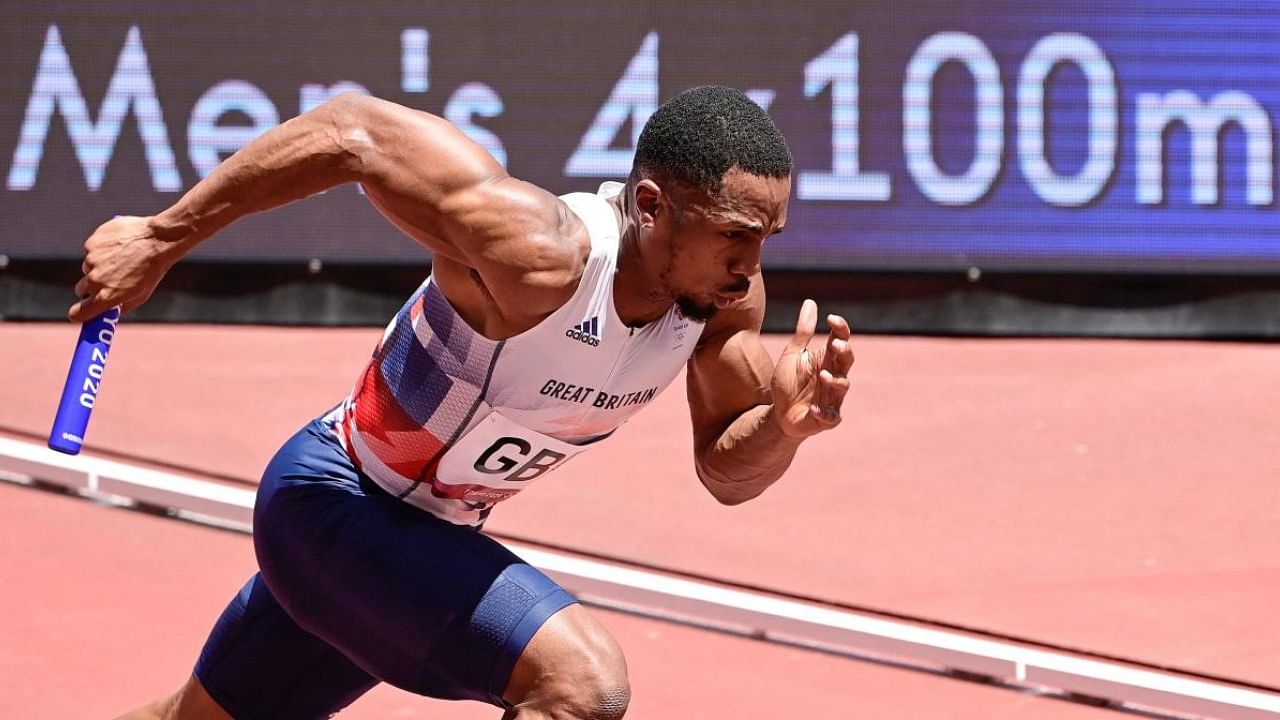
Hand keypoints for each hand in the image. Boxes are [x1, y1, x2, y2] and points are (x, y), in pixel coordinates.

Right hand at [69, 215, 179, 320]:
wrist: (157, 238)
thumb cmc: (153, 268)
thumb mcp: (142, 294)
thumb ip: (122, 306)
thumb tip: (110, 312)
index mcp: (107, 296)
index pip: (78, 313)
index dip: (78, 314)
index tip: (81, 313)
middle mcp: (95, 280)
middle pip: (81, 290)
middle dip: (91, 288)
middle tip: (109, 281)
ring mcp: (91, 260)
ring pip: (88, 268)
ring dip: (99, 266)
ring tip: (121, 258)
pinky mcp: (90, 244)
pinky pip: (91, 251)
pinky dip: (101, 250)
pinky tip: (118, 246)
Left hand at [770, 299, 853, 437]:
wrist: (779, 414)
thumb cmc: (788, 382)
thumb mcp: (792, 355)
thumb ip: (803, 332)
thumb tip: (810, 302)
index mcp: (826, 359)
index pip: (840, 340)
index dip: (840, 328)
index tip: (832, 318)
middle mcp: (833, 375)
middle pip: (847, 361)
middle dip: (844, 352)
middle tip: (836, 344)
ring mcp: (833, 397)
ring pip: (842, 386)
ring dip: (835, 380)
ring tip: (822, 375)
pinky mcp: (828, 418)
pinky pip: (831, 416)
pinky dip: (824, 413)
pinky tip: (814, 409)